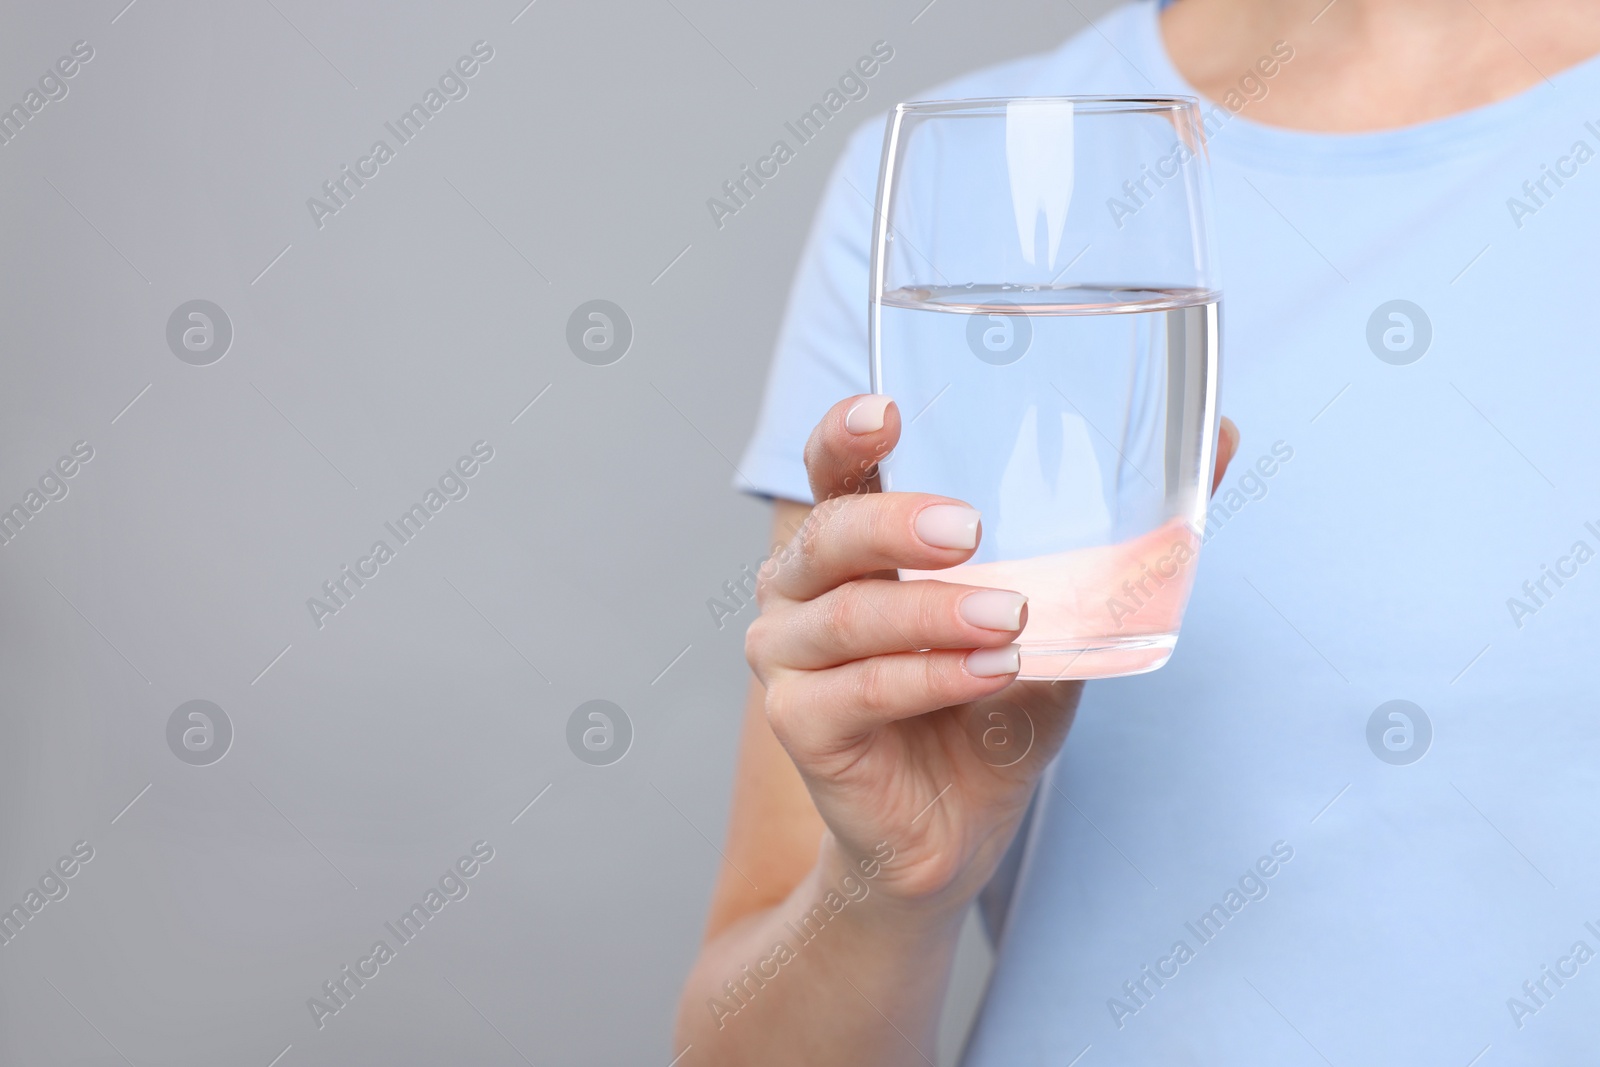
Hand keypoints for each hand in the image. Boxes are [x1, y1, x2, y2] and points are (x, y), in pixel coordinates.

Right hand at [745, 395, 1237, 914]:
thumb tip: (1225, 438)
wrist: (955, 829)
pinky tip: (990, 674)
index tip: (887, 410)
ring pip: (846, 617)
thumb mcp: (1066, 612)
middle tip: (972, 529)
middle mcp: (802, 592)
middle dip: (895, 525)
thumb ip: (1123, 536)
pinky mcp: (802, 727)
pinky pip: (862, 690)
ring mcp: (789, 660)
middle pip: (827, 534)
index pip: (831, 471)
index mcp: (853, 547)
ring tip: (1010, 618)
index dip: (844, 434)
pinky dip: (929, 678)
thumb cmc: (995, 706)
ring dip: (933, 614)